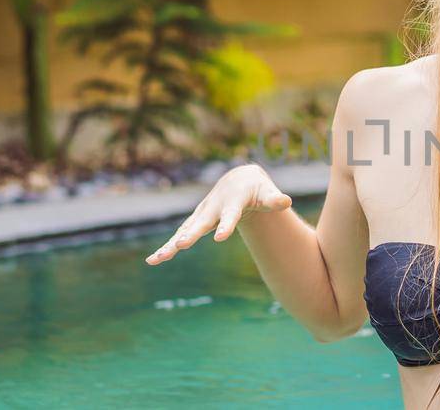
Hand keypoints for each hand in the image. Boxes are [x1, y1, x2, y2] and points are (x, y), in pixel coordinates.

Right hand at [144, 164, 292, 265]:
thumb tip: (286, 202)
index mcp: (232, 202)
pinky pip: (180, 235)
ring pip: (184, 231)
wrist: (238, 180)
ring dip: (171, 245)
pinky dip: (167, 247)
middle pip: (201, 224)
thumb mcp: (267, 193)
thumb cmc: (256, 189)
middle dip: (190, 235)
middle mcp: (213, 208)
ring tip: (156, 259)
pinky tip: (153, 260)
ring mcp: (202, 215)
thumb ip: (274, 199)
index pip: (230, 216)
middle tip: (180, 246)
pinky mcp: (196, 221)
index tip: (220, 238)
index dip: (226, 226)